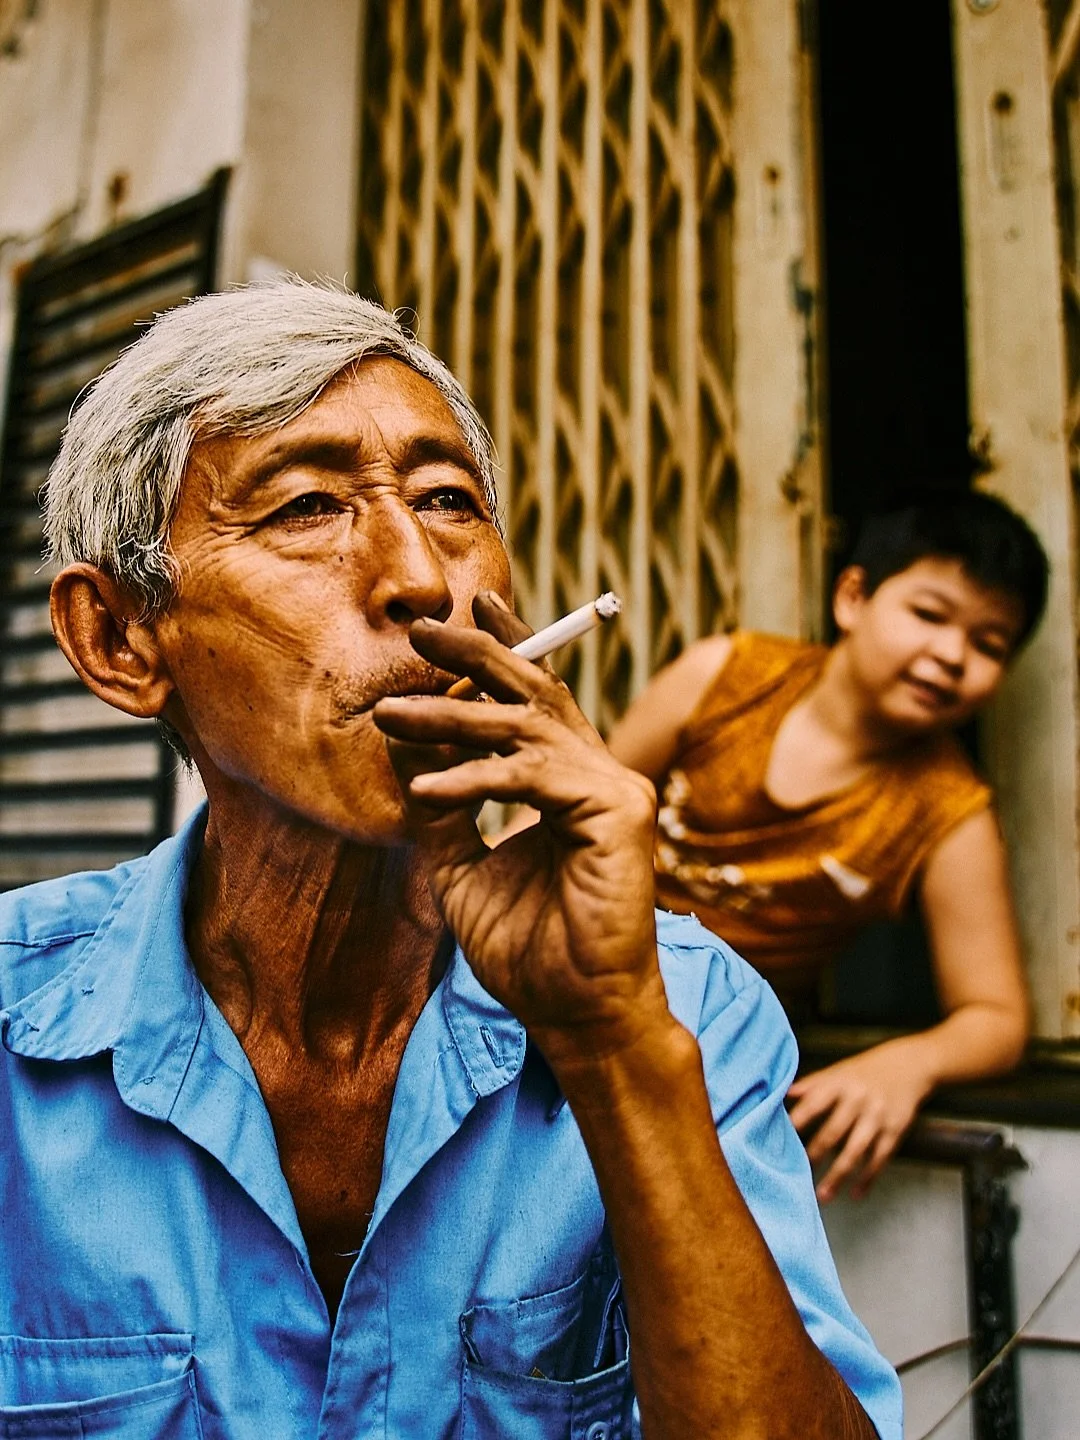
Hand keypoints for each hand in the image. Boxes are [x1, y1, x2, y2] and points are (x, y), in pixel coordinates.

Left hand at [371, 593, 668, 1070]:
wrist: (575, 1014)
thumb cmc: (528, 949)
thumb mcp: (460, 866)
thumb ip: (439, 804)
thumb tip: (404, 741)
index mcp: (568, 781)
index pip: (534, 699)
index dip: (502, 647)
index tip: (464, 609)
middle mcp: (598, 774)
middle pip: (536, 689)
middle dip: (477, 649)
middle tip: (421, 625)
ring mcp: (614, 789)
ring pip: (524, 727)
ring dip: (451, 714)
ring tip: (390, 713)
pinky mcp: (619, 813)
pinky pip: (531, 777)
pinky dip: (473, 779)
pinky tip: (425, 791)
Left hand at [786, 1041, 933, 1201]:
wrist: (908, 1066)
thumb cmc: (864, 1072)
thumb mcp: (837, 1071)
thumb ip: (811, 1084)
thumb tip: (782, 1095)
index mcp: (839, 1083)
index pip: (814, 1103)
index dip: (798, 1121)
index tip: (780, 1139)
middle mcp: (858, 1100)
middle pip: (833, 1131)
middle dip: (815, 1154)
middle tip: (797, 1175)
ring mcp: (878, 1117)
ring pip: (855, 1151)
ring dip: (838, 1175)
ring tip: (823, 1196)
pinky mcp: (895, 1131)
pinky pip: (879, 1159)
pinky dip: (868, 1178)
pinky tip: (855, 1194)